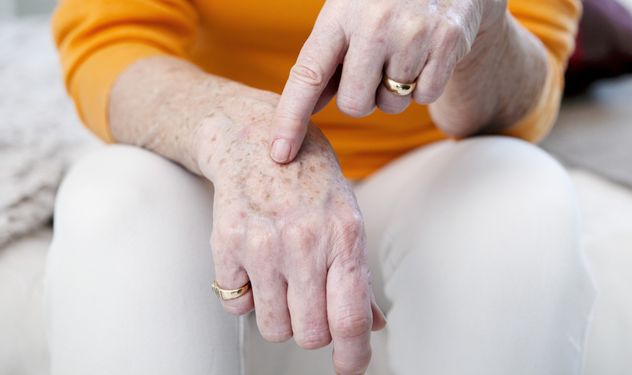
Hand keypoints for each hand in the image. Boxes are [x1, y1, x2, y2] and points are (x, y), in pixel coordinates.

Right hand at [195, 93, 385, 374]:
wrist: (253, 139)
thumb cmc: (308, 181)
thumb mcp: (345, 217)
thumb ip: (357, 275)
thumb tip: (373, 324)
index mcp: (344, 236)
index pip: (350, 317)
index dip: (353, 355)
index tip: (350, 366)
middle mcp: (305, 242)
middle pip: (310, 333)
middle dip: (313, 331)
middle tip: (309, 306)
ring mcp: (262, 244)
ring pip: (273, 326)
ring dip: (280, 317)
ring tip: (282, 284)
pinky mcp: (225, 245)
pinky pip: (236, 305)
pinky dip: (247, 295)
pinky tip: (254, 264)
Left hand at [268, 0, 506, 162]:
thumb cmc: (381, 1)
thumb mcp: (346, 16)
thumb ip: (326, 62)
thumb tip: (305, 111)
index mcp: (339, 15)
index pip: (308, 76)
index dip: (291, 118)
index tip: (280, 154)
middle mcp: (374, 23)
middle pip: (355, 104)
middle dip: (362, 99)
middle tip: (373, 70)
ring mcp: (413, 33)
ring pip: (392, 104)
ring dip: (394, 91)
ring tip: (402, 54)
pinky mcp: (447, 41)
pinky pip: (426, 96)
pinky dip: (424, 85)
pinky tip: (425, 54)